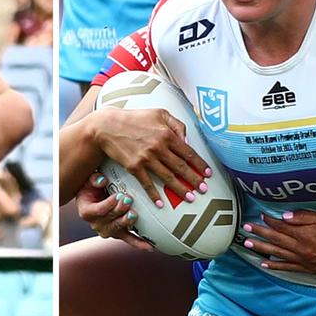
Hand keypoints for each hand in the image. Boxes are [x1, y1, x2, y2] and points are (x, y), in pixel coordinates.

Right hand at [75, 173, 151, 250]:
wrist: (93, 200)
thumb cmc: (91, 189)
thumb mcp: (89, 182)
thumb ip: (94, 179)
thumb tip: (102, 180)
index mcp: (87, 212)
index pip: (98, 210)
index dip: (108, 204)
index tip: (117, 196)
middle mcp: (96, 224)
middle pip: (109, 220)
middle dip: (120, 210)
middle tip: (128, 200)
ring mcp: (108, 230)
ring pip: (119, 229)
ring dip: (127, 222)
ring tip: (134, 214)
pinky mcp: (119, 233)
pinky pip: (129, 239)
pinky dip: (139, 243)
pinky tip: (149, 246)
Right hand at [92, 107, 209, 203]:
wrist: (108, 126)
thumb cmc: (134, 118)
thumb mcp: (159, 113)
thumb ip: (177, 124)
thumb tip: (187, 139)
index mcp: (167, 133)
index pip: (188, 152)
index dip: (200, 164)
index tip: (208, 174)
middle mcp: (159, 147)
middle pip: (181, 167)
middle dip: (194, 180)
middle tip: (203, 189)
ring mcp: (146, 158)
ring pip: (168, 177)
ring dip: (180, 189)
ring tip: (190, 198)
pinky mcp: (134, 167)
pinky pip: (147, 183)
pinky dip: (154, 195)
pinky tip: (161, 203)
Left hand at [241, 209, 315, 273]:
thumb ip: (304, 217)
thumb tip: (284, 216)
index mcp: (305, 234)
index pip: (281, 226)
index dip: (269, 221)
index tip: (261, 215)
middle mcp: (301, 248)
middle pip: (275, 239)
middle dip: (259, 233)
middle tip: (246, 228)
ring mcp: (303, 260)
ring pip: (277, 254)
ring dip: (261, 248)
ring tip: (248, 244)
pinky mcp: (308, 269)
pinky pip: (287, 268)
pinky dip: (275, 266)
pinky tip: (265, 264)